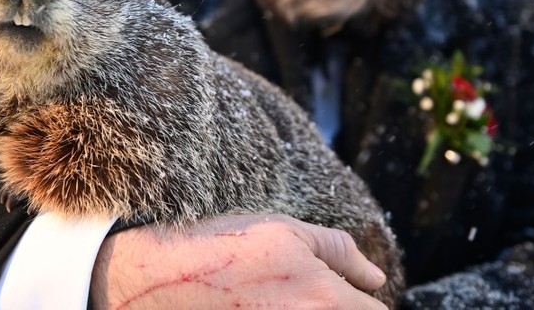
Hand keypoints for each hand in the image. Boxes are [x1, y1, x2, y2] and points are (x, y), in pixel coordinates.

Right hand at [90, 214, 388, 308]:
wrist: (156, 283)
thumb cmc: (222, 248)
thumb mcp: (284, 231)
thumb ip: (339, 250)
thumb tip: (376, 277)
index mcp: (326, 301)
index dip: (366, 304)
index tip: (348, 297)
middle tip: (302, 296)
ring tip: (281, 302)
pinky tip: (264, 309)